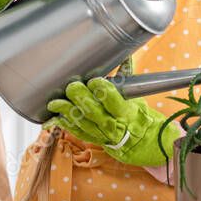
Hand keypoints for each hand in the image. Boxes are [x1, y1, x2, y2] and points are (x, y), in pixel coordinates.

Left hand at [45, 79, 180, 166]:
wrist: (144, 144)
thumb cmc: (141, 118)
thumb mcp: (138, 99)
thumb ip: (127, 80)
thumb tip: (125, 56)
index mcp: (127, 113)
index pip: (112, 100)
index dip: (102, 90)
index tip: (94, 80)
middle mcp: (114, 125)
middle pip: (93, 111)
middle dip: (80, 98)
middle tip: (71, 87)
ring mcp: (102, 135)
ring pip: (82, 123)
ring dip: (67, 112)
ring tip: (55, 103)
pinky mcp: (95, 140)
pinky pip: (78, 133)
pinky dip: (67, 125)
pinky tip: (58, 117)